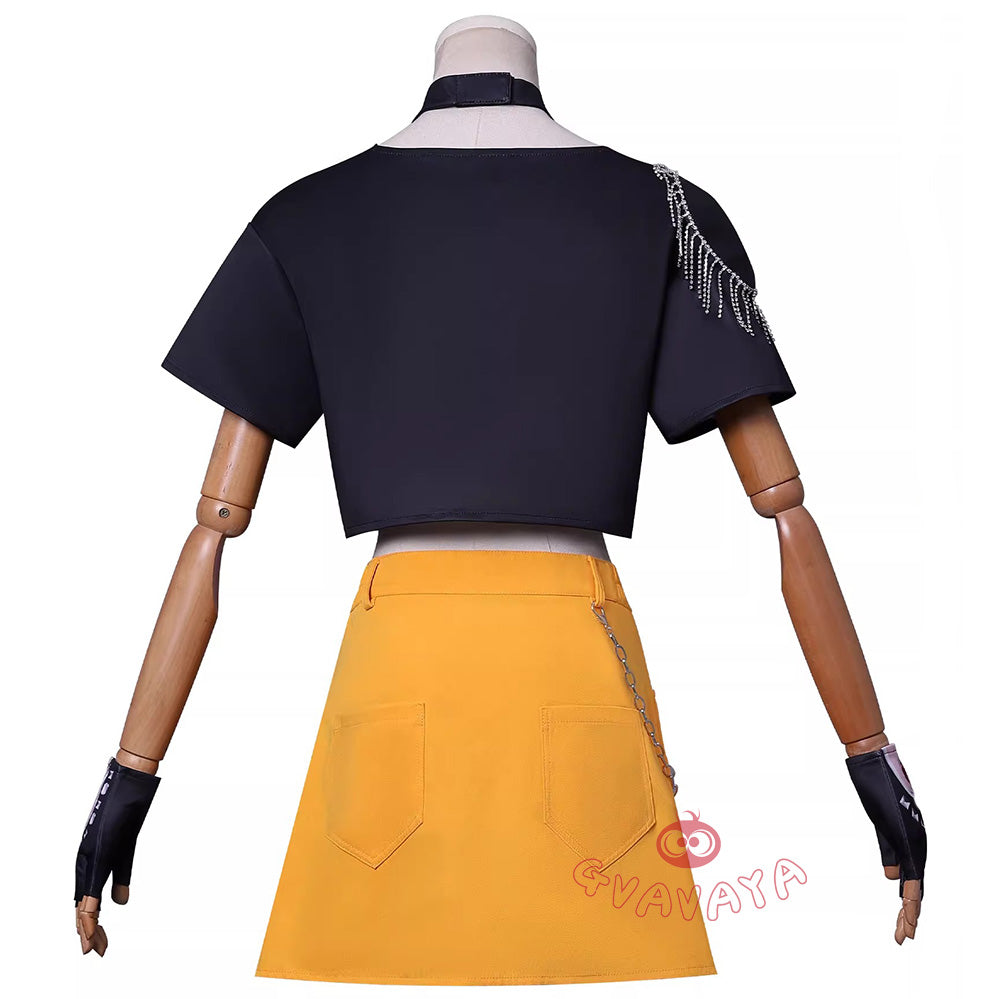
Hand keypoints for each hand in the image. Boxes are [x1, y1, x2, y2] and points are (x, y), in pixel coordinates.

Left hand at [74, 757, 159, 955]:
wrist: (130, 780)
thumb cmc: (127, 807)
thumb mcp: (126, 848)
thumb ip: (121, 875)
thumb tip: (119, 903)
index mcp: (90, 858)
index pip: (85, 897)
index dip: (89, 921)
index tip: (98, 941)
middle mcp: (85, 858)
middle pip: (81, 903)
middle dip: (86, 929)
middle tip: (93, 952)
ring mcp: (91, 854)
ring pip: (83, 899)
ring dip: (86, 926)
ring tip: (90, 948)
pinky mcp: (100, 849)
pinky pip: (92, 886)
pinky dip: (89, 909)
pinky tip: (89, 924)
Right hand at [846, 742, 925, 943]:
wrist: (873, 762)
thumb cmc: (878, 788)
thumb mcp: (883, 825)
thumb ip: (889, 850)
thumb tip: (892, 877)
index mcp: (911, 841)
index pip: (913, 879)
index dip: (909, 902)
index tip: (905, 925)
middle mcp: (917, 842)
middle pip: (917, 886)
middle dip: (911, 914)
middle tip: (906, 938)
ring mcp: (912, 838)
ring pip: (916, 883)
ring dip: (911, 910)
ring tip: (908, 932)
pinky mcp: (903, 833)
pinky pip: (911, 870)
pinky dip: (910, 893)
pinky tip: (909, 909)